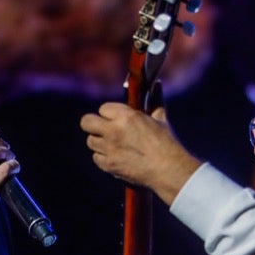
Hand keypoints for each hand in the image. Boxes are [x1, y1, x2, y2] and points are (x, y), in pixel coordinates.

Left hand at [81, 102, 201, 205]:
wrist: (168, 170)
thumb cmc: (167, 143)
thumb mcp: (160, 118)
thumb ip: (155, 100)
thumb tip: (157, 84)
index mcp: (126, 116)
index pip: (103, 108)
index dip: (109, 113)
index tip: (115, 117)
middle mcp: (113, 131)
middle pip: (86, 122)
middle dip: (93, 123)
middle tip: (102, 128)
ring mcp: (109, 149)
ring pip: (90, 141)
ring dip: (99, 141)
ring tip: (113, 144)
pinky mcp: (108, 165)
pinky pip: (96, 158)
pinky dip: (103, 157)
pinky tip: (115, 156)